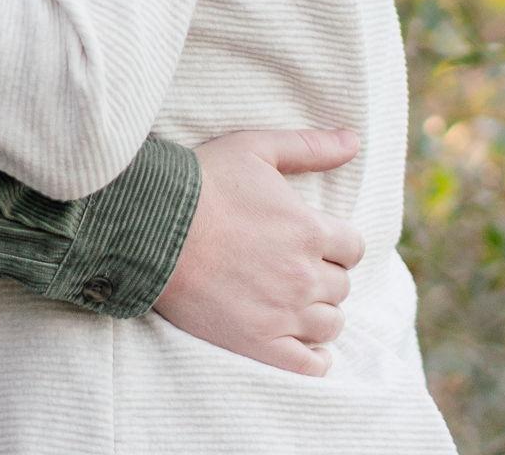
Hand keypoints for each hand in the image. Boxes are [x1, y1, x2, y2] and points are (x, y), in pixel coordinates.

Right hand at [152, 128, 364, 375]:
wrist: (151, 226)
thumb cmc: (202, 182)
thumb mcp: (255, 149)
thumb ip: (309, 146)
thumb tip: (353, 139)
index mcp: (308, 230)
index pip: (353, 248)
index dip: (335, 243)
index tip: (312, 240)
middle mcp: (304, 276)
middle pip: (341, 287)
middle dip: (323, 275)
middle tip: (292, 266)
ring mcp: (284, 314)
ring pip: (330, 324)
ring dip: (318, 312)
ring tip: (292, 300)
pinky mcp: (260, 344)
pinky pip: (310, 365)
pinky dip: (314, 357)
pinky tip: (300, 341)